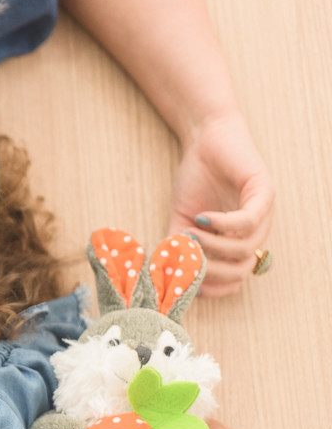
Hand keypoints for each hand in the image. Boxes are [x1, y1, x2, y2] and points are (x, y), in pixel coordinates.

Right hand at [168, 113, 273, 296]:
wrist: (205, 140)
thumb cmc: (196, 179)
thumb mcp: (181, 220)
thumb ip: (178, 247)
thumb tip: (166, 276)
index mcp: (239, 240)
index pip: (237, 277)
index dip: (216, 288)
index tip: (191, 286)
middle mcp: (256, 231)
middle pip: (242, 268)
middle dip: (213, 271)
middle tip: (188, 261)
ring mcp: (263, 212)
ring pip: (245, 247)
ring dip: (213, 246)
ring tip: (190, 234)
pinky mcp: (263, 192)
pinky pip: (248, 221)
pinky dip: (223, 224)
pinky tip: (202, 217)